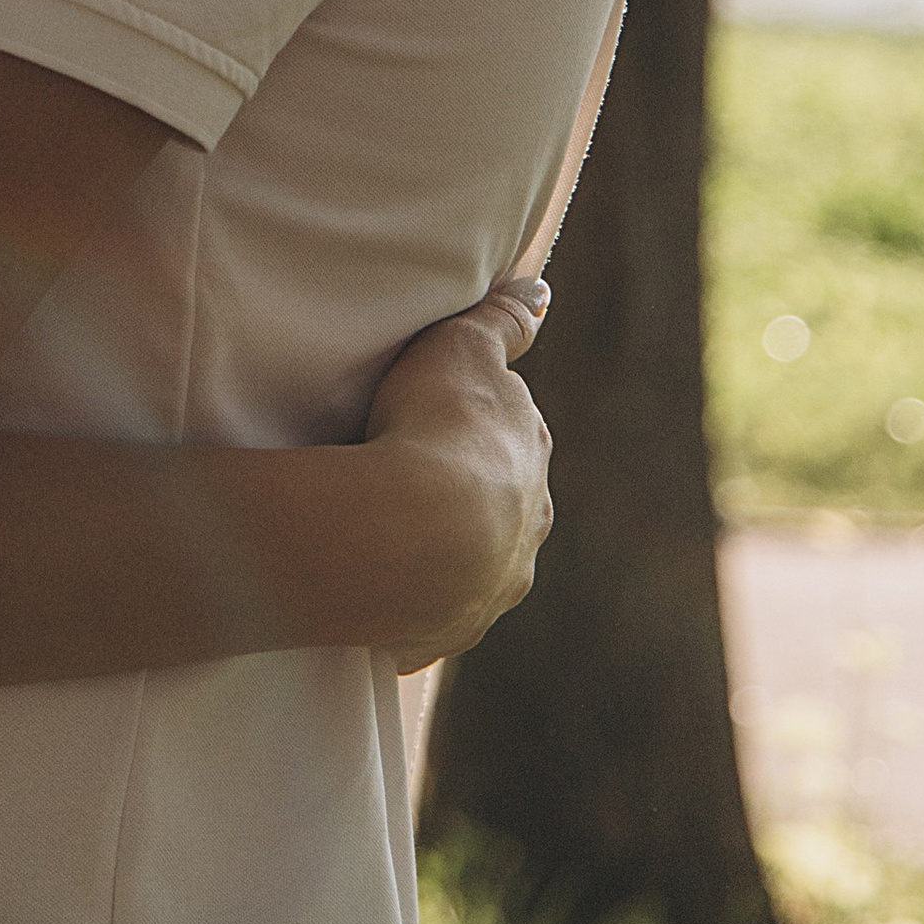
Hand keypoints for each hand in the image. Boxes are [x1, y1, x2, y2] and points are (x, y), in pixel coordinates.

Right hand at [364, 279, 553, 674]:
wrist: (415, 534)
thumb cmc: (438, 427)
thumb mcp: (462, 349)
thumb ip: (500, 320)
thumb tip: (540, 292)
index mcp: (531, 462)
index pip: (514, 436)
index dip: (479, 423)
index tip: (443, 417)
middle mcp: (527, 531)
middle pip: (504, 507)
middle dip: (471, 495)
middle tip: (414, 477)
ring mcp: (492, 587)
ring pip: (476, 568)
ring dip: (446, 555)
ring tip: (396, 541)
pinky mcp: (448, 630)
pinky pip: (429, 618)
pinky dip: (412, 608)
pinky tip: (383, 601)